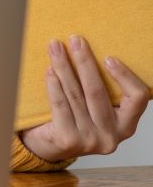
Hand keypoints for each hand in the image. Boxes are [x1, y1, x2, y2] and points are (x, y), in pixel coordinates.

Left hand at [19, 35, 149, 161]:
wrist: (48, 147)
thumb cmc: (74, 121)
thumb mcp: (95, 109)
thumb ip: (99, 91)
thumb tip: (90, 52)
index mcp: (125, 126)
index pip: (138, 98)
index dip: (125, 76)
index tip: (108, 57)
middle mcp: (111, 136)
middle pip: (98, 91)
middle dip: (85, 61)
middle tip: (75, 40)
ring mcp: (90, 140)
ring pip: (75, 94)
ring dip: (64, 67)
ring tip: (55, 48)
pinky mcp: (68, 140)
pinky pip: (60, 104)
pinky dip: (53, 84)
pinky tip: (49, 70)